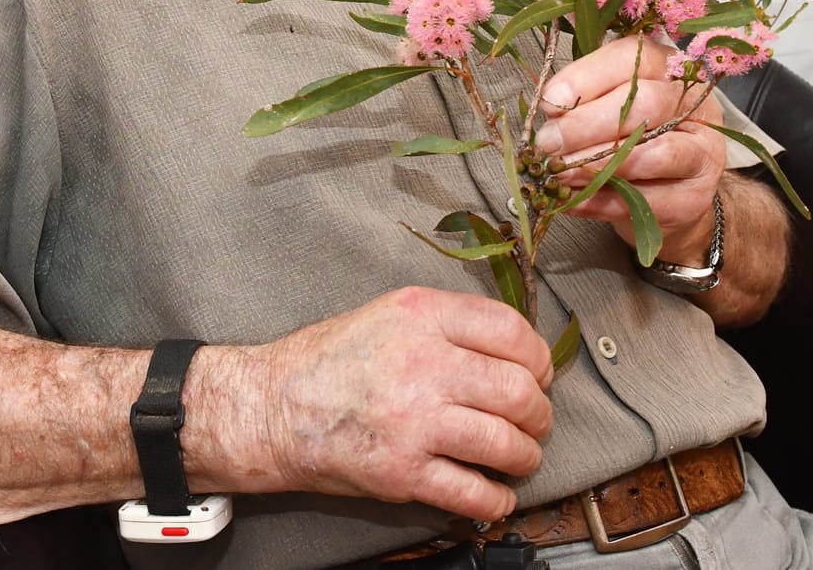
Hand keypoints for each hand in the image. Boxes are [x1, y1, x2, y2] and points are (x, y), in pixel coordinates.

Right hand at [246, 286, 553, 520]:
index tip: (537, 375)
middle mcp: (423, 364)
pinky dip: (497, 499)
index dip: (538, 359)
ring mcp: (414, 422)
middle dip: (539, 413)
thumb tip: (515, 350)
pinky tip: (495, 494)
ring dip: (525, 456)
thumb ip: (450, 323)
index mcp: (422, 316)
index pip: (511, 331)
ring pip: (506, 443)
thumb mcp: (391, 312)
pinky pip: (473, 492)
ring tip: (519, 457)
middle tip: (534, 421)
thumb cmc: (331, 359)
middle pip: (519, 391)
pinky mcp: (402, 472)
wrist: (272, 407)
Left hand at [536, 35, 726, 266]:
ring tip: (559, 173)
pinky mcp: (695, 196)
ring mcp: (701, 151)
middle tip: (549, 143)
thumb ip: (583, 102)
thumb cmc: (631, 137)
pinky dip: (603, 201)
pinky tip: (574, 199)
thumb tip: (551, 109)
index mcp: (666, 68)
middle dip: (587, 125)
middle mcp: (692, 104)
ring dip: (597, 165)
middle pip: (645, 105)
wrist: (669, 191)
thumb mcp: (607, 107)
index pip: (630, 60)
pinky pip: (647, 200)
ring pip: (653, 154)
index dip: (586, 78)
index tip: (550, 101)